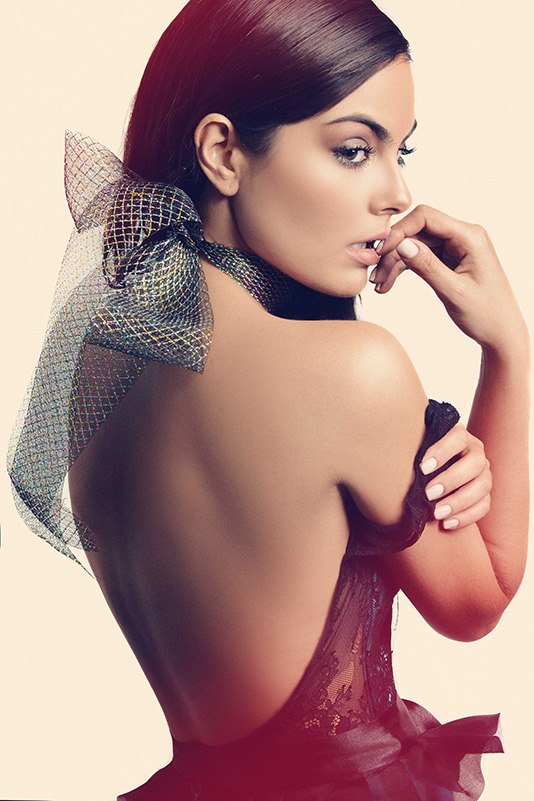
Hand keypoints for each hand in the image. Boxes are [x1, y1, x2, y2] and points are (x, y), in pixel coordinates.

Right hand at [370, 205, 526, 352]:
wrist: (501, 333)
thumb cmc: (486, 314)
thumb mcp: (454, 292)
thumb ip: (428, 267)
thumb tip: (401, 245)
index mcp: (470, 237)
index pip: (426, 217)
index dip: (399, 231)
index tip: (381, 252)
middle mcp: (462, 236)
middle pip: (417, 231)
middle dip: (393, 251)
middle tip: (376, 276)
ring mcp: (455, 248)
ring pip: (415, 245)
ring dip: (395, 263)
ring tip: (380, 285)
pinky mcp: (449, 260)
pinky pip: (420, 257)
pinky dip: (403, 269)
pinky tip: (389, 284)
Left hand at [420, 422, 490, 530]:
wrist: (426, 477)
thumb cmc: (416, 461)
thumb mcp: (414, 450)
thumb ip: (411, 450)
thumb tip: (393, 458)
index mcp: (459, 436)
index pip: (458, 437)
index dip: (443, 451)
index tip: (423, 469)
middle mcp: (475, 452)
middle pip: (474, 462)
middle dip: (451, 480)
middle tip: (429, 494)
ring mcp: (483, 473)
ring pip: (482, 486)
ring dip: (459, 502)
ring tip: (437, 513)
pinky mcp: (484, 494)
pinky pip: (484, 506)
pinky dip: (467, 517)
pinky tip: (447, 523)